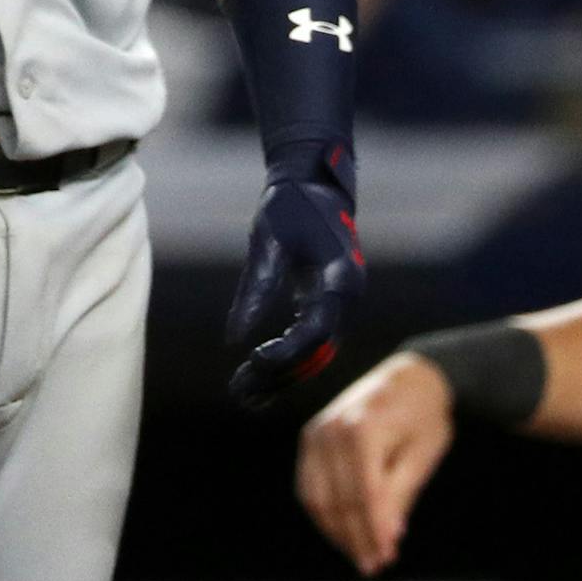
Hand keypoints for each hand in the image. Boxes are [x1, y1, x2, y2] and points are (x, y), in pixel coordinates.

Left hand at [226, 147, 364, 406]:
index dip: (286, 351)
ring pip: (315, 355)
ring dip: (281, 376)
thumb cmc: (291, 206)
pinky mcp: (328, 307)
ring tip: (242, 395)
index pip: (317, 328)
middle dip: (279, 374)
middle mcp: (348, 297)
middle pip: (317, 351)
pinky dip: (286, 364)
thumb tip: (233, 339)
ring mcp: (342, 305)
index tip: (251, 358)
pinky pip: (311, 344)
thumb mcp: (268, 240)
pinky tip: (258, 382)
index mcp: (341, 276)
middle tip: (237, 390)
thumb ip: (256, 288)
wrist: (316, 185)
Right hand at [298, 351, 454, 574]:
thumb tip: (387, 537)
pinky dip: (323, 514)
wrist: (409, 376)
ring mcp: (316, 433)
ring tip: (359, 554)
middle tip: (374, 564)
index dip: (374, 532)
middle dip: (357, 538)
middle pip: (339, 501)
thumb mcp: (423, 455)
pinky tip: (342, 530)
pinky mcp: (310, 437)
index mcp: (363, 430)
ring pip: (318, 499)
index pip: (365, 496)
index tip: (386, 558)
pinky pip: (308, 486)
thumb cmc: (424, 415)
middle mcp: (331, 430)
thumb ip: (401, 495)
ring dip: (337, 532)